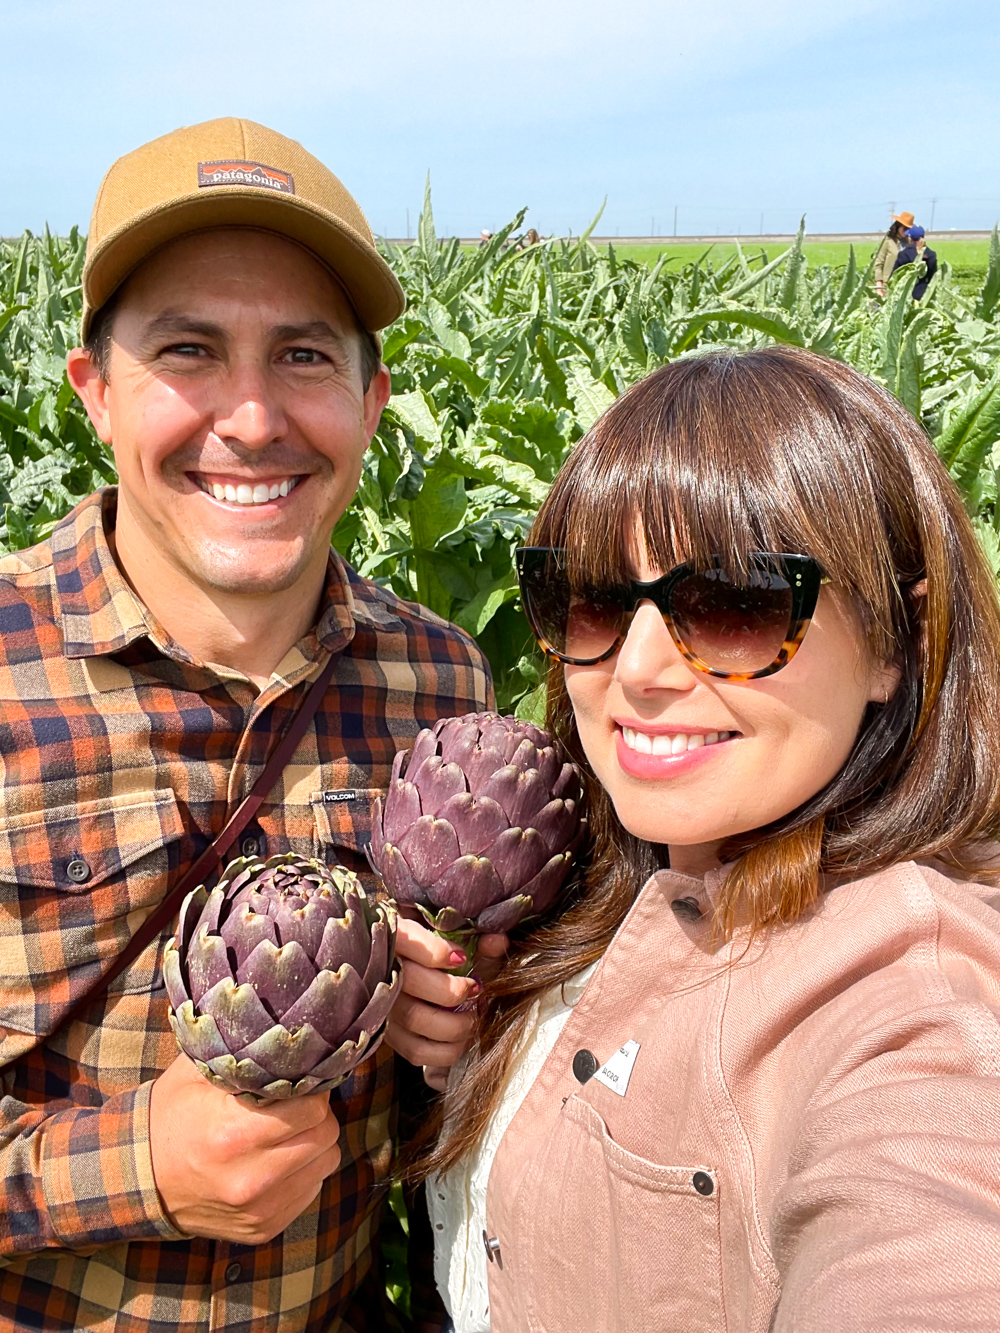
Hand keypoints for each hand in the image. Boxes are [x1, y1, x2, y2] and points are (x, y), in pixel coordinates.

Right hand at [149, 1052, 340, 1242]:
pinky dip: (302, 1172)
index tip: (298, 1083)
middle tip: (296, 1105)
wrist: (137, 1179)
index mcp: (234, 1134)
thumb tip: (286, 1035)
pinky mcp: (263, 1229)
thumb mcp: (198, 1072)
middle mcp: (250, 1178)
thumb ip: (244, 1052)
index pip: (312, 1107)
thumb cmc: (171, 1115)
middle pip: (325, 1135)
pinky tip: (276, 1160)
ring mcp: (258, 1210)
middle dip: (316, 1114)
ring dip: (313, 1143)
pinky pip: (312, 1190)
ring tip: (287, 1133)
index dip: (310, 1089)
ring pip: (325, 1163)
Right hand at [385, 917, 507, 1070]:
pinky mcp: (390, 1036)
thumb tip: (497, 941)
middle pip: (411, 980)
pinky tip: (460, 1039)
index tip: (462, 958)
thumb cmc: (438, 962)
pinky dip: (446, 1050)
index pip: (406, 938)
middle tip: (474, 990)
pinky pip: (416, 1051)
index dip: (436, 950)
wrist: (412, 986)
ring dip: (454, 1023)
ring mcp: (384, 1007)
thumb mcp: (455, 946)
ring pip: (415, 1017)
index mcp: (395, 938)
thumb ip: (478, 944)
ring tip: (472, 1017)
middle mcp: (382, 972)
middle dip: (452, 990)